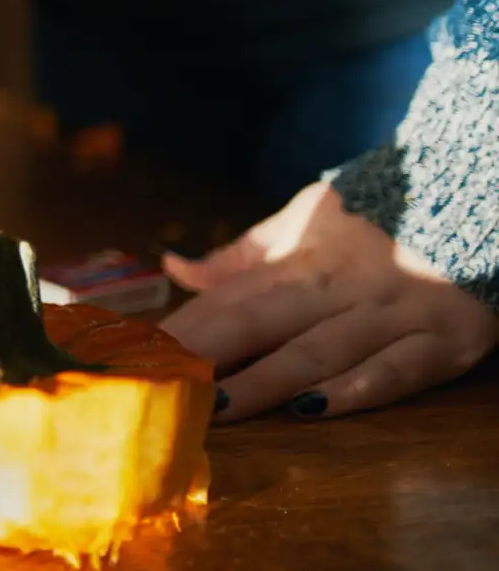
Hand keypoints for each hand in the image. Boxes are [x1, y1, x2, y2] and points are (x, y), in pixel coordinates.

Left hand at [158, 182, 498, 421]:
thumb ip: (242, 254)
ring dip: (266, 381)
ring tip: (216, 407)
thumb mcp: (305, 221)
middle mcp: (341, 286)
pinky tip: (313, 409)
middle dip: (207, 354)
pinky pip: (397, 371)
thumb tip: (173, 266)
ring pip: (320, 351)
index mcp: (302, 258)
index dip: (183, 330)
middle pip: (261, 321)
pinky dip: (356, 390)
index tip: (137, 357)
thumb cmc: (378, 219)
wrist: (477, 194)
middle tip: (160, 386)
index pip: (229, 298)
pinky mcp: (446, 342)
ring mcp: (393, 314)